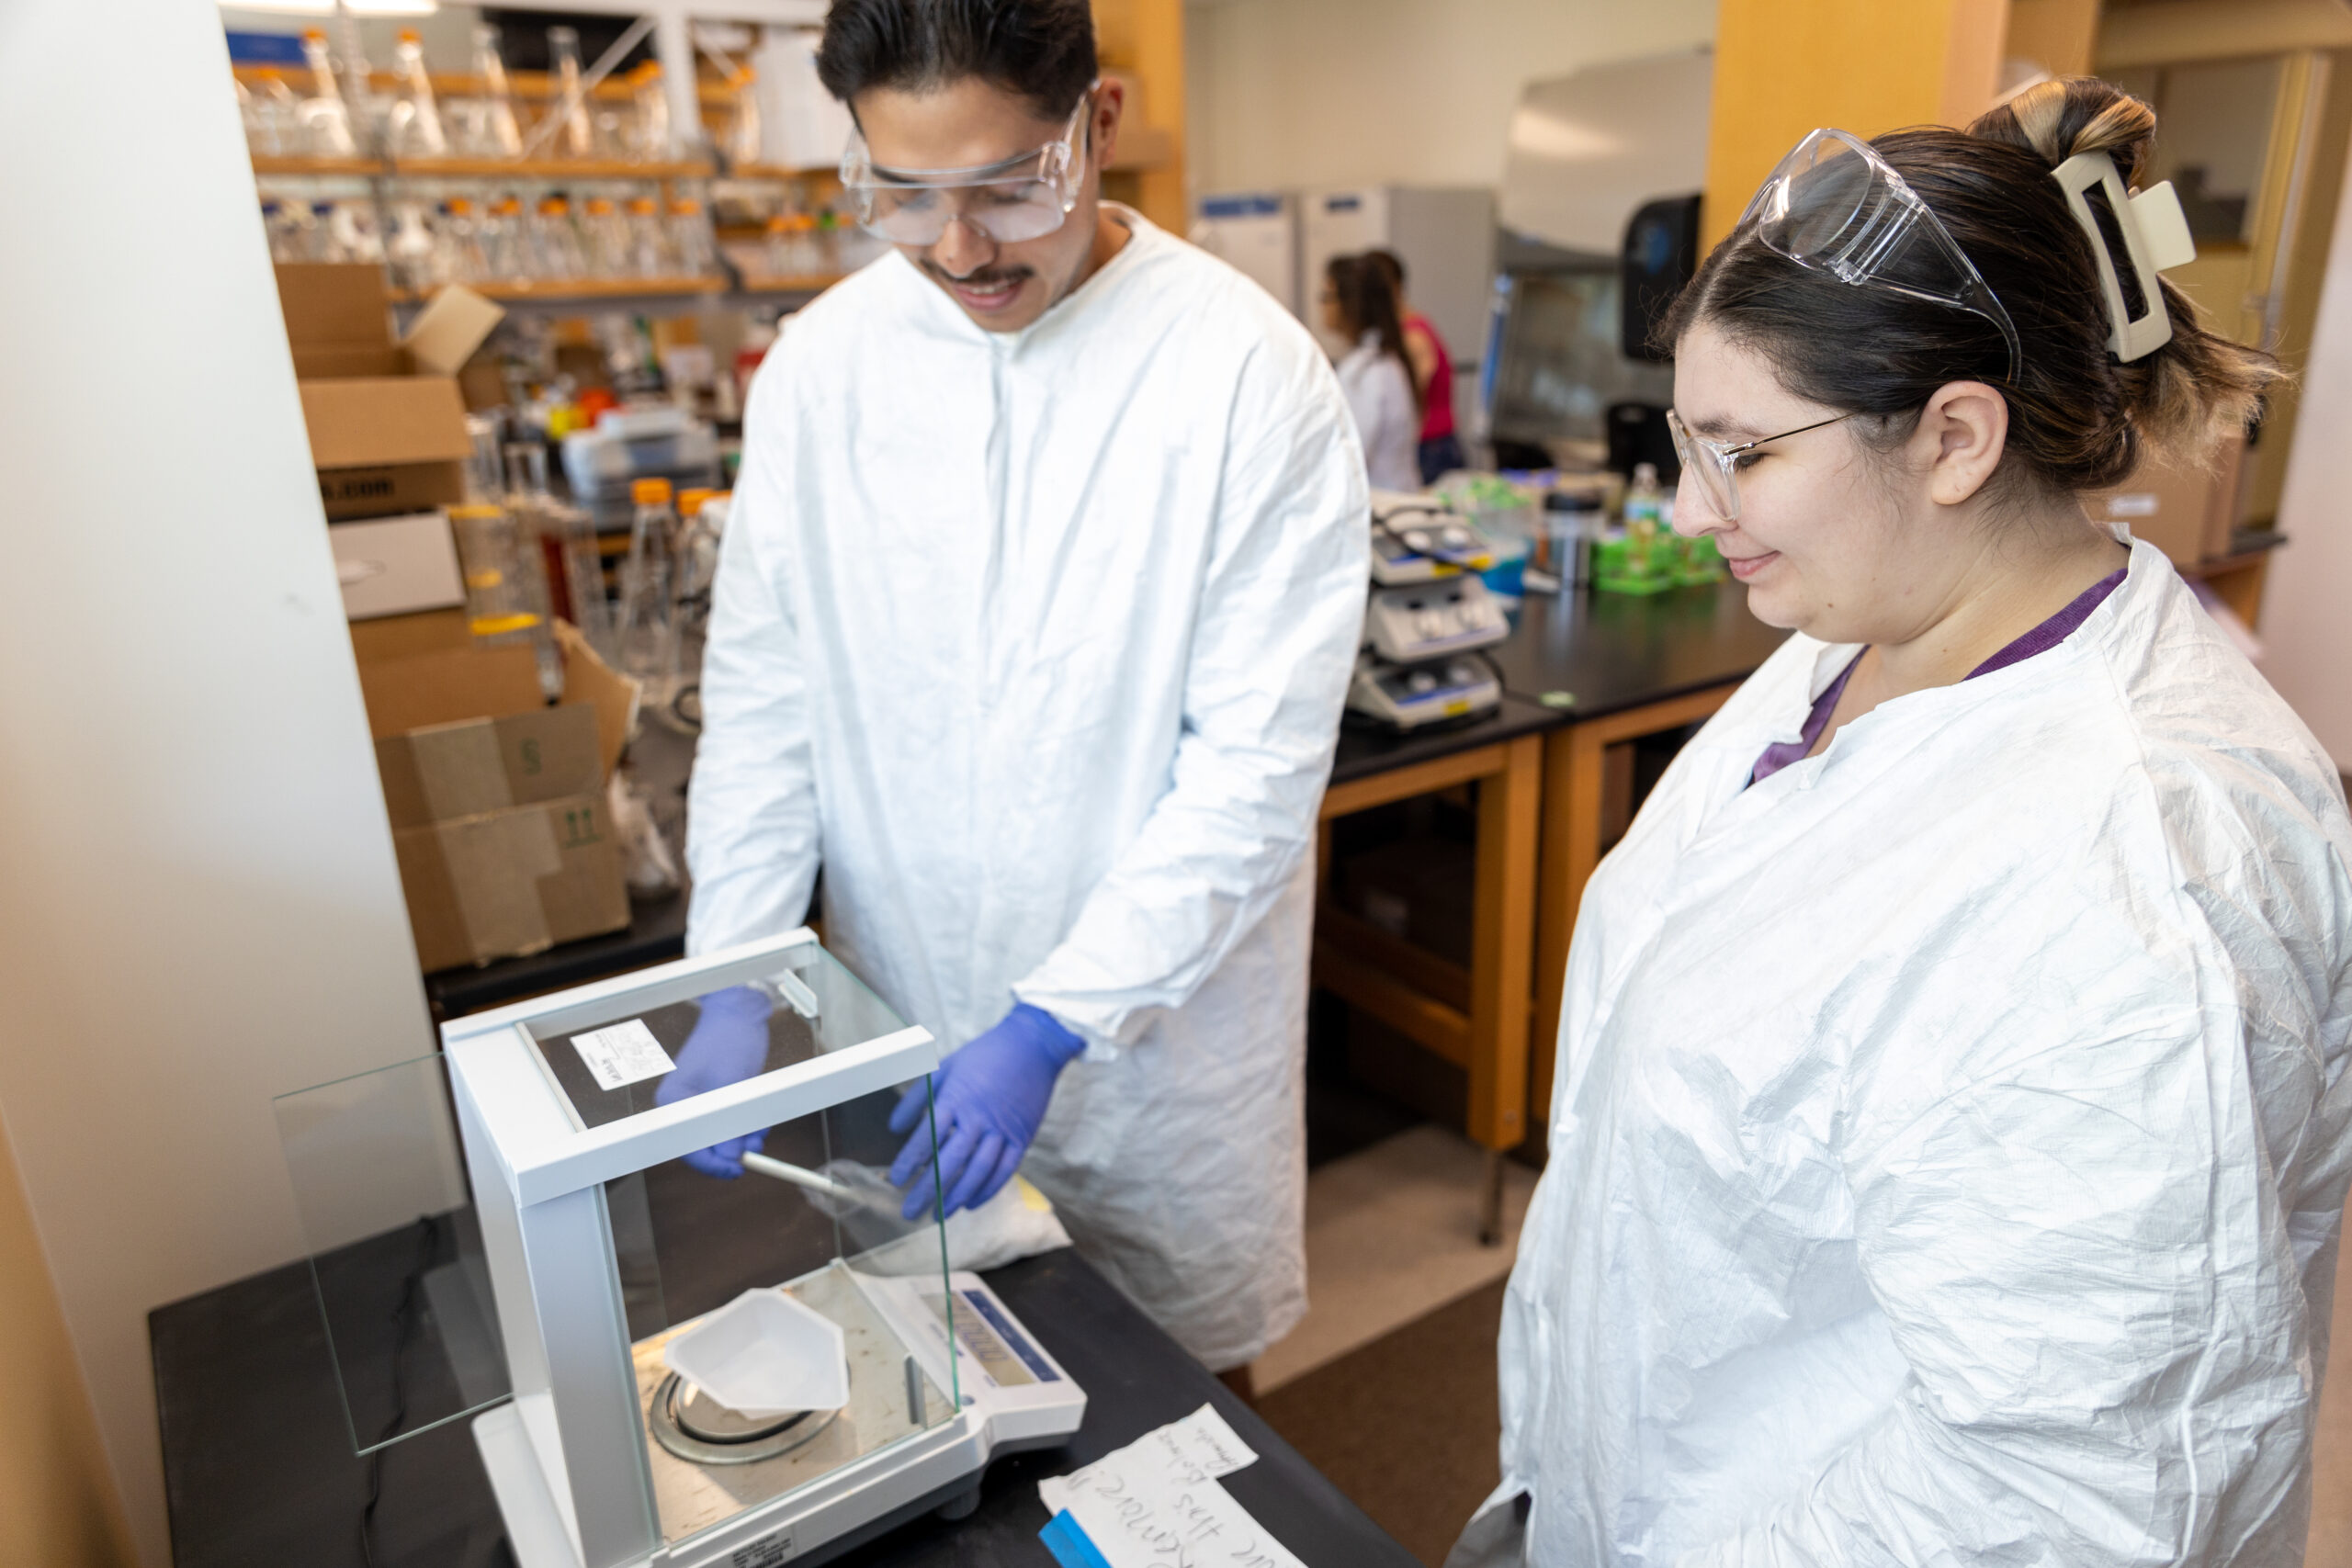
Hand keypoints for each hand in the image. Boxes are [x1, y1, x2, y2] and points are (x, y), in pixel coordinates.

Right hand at [654, 985, 772, 1177]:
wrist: (740, 1013)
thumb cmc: (730, 1039)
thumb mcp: (732, 1082)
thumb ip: (730, 1120)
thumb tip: (731, 1156)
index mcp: (673, 1102)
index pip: (687, 1146)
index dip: (712, 1163)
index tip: (736, 1170)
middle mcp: (682, 1106)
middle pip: (703, 1145)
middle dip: (731, 1150)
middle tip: (754, 1151)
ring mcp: (699, 1104)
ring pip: (719, 1137)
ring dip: (741, 1139)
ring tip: (760, 1132)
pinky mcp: (717, 1100)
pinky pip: (729, 1124)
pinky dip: (745, 1127)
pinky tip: (759, 1123)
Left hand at [888, 1003, 1082, 1219]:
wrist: (1033, 1045)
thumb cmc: (984, 1055)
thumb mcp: (944, 1067)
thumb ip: (918, 1098)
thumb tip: (895, 1128)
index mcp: (956, 1098)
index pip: (928, 1137)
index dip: (910, 1161)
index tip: (897, 1180)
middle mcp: (978, 1117)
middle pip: (950, 1162)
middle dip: (927, 1191)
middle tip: (910, 1212)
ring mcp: (1003, 1129)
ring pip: (978, 1172)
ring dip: (956, 1197)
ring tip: (939, 1214)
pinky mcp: (1023, 1137)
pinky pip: (1005, 1170)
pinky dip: (988, 1190)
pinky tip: (971, 1203)